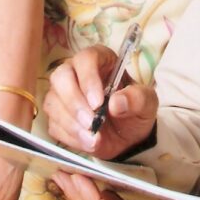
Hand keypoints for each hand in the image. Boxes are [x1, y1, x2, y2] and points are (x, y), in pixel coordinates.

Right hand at [44, 46, 157, 160]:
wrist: (128, 136)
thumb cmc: (135, 111)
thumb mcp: (146, 104)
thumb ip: (137, 99)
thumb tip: (117, 102)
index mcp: (100, 61)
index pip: (86, 59)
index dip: (88, 79)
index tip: (98, 103)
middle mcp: (76, 73)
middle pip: (60, 77)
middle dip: (74, 102)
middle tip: (92, 122)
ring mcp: (63, 94)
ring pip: (53, 102)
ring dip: (72, 123)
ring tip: (94, 137)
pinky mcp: (57, 116)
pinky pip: (53, 124)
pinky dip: (70, 136)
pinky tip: (88, 141)